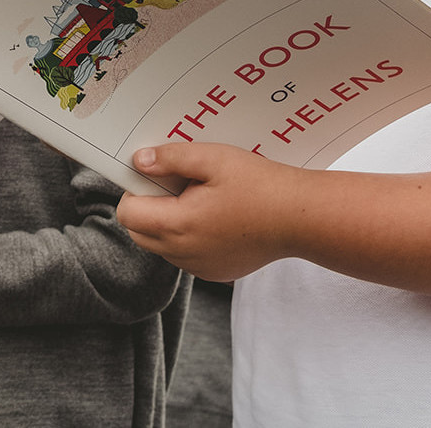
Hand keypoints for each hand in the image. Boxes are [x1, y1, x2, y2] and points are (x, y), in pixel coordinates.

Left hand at [116, 142, 302, 281]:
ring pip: (162, 246)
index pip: (128, 214)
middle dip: (147, 208)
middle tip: (178, 185)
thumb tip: (139, 161)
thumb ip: (170, 158)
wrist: (302, 218)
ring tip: (200, 201)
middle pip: (139, 232)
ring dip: (168, 223)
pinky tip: (216, 219)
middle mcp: (184, 253)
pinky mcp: (216, 272)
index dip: (135, 191)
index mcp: (178, 225)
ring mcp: (200, 267)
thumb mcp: (213, 158)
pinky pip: (186, 256)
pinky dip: (189, 238)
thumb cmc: (261, 185)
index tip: (158, 176)